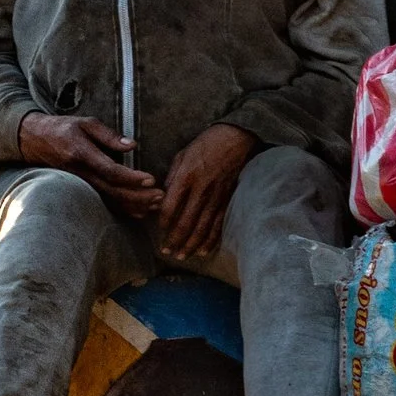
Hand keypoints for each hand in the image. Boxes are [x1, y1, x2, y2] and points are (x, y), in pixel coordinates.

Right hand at [18, 111, 164, 219]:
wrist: (35, 140)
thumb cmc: (64, 128)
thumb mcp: (86, 123)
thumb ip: (109, 135)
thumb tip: (132, 146)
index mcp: (82, 154)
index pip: (110, 171)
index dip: (132, 178)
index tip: (151, 179)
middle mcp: (81, 174)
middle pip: (113, 191)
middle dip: (139, 196)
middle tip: (161, 196)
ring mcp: (80, 185)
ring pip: (109, 201)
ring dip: (134, 206)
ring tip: (156, 205)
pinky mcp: (81, 191)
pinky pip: (103, 204)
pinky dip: (122, 210)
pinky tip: (140, 212)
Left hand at [156, 122, 254, 260]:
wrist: (236, 139)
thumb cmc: (206, 144)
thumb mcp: (182, 155)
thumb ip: (172, 177)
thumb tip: (164, 197)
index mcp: (186, 177)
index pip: (171, 207)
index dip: (163, 222)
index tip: (158, 230)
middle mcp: (201, 190)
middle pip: (186, 222)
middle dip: (175, 240)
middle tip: (167, 252)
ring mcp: (216, 197)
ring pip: (202, 227)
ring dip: (190, 244)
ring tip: (181, 256)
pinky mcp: (227, 200)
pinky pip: (218, 224)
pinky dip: (211, 240)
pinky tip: (203, 251)